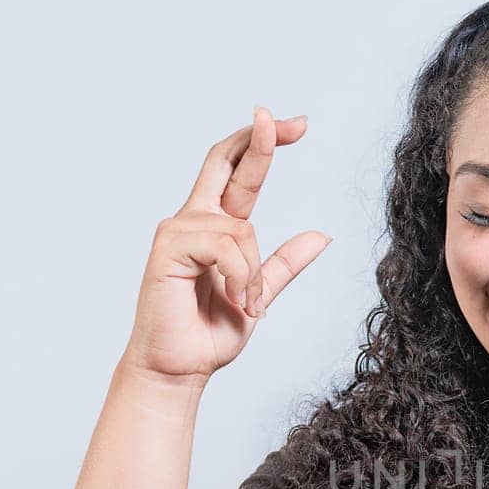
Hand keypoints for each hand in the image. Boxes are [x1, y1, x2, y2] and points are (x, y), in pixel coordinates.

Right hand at [123, 106, 331, 383]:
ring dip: (252, 272)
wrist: (180, 368)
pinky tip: (231, 298)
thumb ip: (284, 264)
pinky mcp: (167, 249)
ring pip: (240, 227)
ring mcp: (177, 231)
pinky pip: (224, 246)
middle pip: (223, 159)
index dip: (265, 144)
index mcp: (216, 228)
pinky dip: (238, 276)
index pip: (238, 171)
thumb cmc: (208, 334)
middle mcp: (194, 220)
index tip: (296, 124)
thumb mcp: (259, 294)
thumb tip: (321, 235)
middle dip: (257, 138)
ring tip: (243, 303)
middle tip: (286, 119)